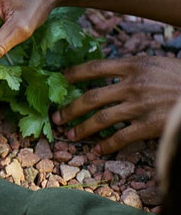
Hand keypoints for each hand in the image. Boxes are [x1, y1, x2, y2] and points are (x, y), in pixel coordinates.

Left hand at [54, 54, 180, 154]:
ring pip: (101, 119)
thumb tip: (110, 74)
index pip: (95, 67)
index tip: (60, 80)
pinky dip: (106, 145)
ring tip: (71, 135)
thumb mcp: (157, 63)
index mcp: (135, 64)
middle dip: (70, 108)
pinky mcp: (149, 125)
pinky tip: (97, 150)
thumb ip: (134, 68)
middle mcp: (133, 84)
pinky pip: (120, 137)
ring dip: (82, 129)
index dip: (73, 74)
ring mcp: (140, 105)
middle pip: (91, 97)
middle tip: (57, 117)